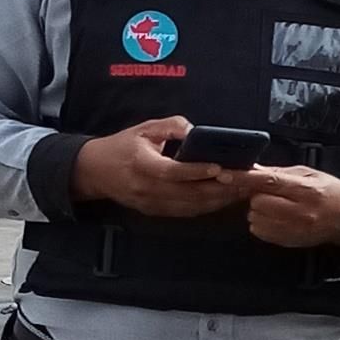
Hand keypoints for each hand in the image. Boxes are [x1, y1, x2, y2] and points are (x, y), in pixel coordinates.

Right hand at [71, 117, 240, 218]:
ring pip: (190, 206)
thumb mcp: (143, 128)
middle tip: (243, 182)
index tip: (220, 167)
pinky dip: (207, 207)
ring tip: (241, 191)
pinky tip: (223, 199)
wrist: (96, 172)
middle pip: (188, 194)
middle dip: (219, 189)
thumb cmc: (123, 146)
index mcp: (141, 165)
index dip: (197, 171)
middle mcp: (147, 189)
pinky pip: (186, 212)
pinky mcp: (156, 212)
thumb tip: (196, 131)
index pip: (172, 172)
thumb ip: (171, 126)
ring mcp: (151, 204)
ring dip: (218, 201)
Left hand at [236, 165, 339, 250]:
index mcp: (305, 189)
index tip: (225, 175)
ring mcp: (293, 229)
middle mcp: (299, 211)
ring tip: (275, 205)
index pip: (268, 182)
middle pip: (258, 202)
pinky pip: (260, 232)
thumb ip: (279, 172)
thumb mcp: (308, 174)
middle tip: (269, 192)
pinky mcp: (288, 241)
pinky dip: (261, 223)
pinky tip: (276, 217)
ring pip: (256, 219)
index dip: (244, 178)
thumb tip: (253, 168)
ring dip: (258, 210)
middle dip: (256, 195)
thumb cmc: (329, 191)